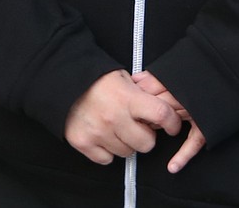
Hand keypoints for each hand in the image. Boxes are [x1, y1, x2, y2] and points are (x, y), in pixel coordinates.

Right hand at [64, 70, 181, 164]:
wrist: (66, 82)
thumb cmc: (98, 80)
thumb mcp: (125, 79)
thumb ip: (143, 94)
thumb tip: (165, 106)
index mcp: (128, 98)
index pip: (160, 114)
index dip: (172, 122)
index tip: (173, 125)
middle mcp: (114, 117)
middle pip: (146, 143)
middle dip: (146, 136)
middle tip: (138, 127)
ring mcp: (98, 133)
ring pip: (127, 153)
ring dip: (126, 143)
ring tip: (117, 128)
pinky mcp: (84, 144)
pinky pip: (106, 160)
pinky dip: (107, 151)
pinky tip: (104, 135)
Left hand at [131, 69, 206, 172]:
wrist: (232, 80)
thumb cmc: (206, 77)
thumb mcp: (181, 69)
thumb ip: (158, 75)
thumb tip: (136, 78)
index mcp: (182, 81)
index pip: (155, 88)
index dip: (142, 94)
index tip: (131, 98)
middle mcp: (190, 97)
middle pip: (161, 105)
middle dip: (147, 111)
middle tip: (136, 114)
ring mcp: (198, 114)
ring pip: (172, 122)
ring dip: (158, 128)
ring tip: (146, 130)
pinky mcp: (207, 128)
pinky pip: (194, 143)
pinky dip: (183, 155)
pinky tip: (172, 166)